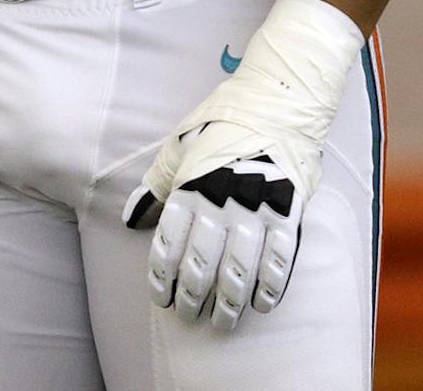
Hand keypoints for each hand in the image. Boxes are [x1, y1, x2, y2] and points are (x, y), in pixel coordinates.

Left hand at [125, 0, 362, 328]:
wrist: (278, 100)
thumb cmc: (222, 121)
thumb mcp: (179, 146)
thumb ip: (157, 184)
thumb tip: (132, 218)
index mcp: (190, 185)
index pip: (170, 242)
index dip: (163, 276)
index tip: (161, 297)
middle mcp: (221, 200)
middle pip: (203, 262)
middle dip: (194, 296)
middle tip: (189, 316)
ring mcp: (257, 207)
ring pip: (239, 269)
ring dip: (229, 301)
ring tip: (222, 322)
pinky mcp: (289, 210)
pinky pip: (280, 259)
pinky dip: (270, 286)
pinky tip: (261, 304)